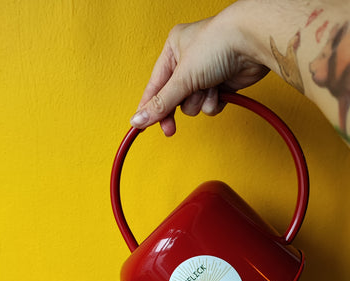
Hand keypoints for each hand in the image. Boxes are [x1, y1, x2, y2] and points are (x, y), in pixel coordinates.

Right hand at [130, 16, 268, 135]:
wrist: (253, 41)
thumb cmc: (218, 43)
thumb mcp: (182, 77)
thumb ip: (161, 103)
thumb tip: (138, 120)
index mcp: (172, 51)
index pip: (154, 86)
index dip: (148, 107)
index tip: (140, 126)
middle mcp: (187, 62)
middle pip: (173, 99)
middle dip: (177, 107)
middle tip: (170, 129)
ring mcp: (205, 74)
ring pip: (192, 105)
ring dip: (199, 101)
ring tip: (207, 88)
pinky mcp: (221, 85)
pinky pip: (208, 106)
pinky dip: (213, 102)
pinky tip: (219, 91)